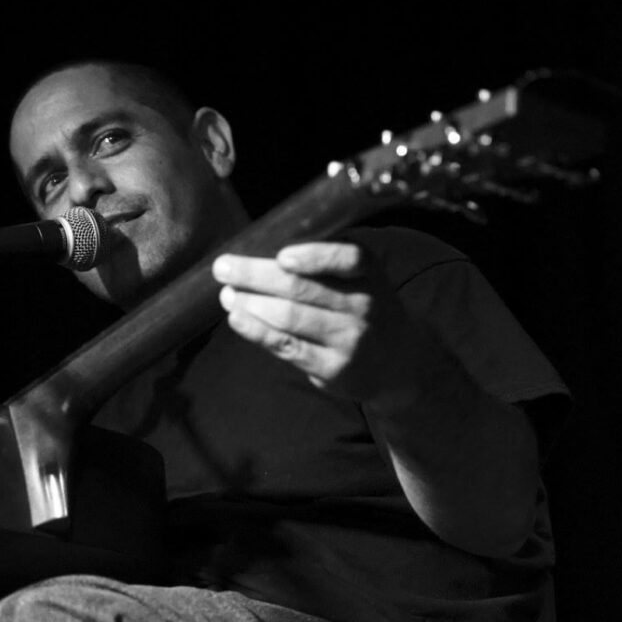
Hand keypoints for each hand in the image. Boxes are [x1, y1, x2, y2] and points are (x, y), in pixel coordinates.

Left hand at [211, 242, 426, 406]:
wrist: (398, 363)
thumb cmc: (365, 311)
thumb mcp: (362, 281)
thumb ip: (325, 267)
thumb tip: (260, 253)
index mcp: (370, 274)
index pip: (348, 259)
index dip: (314, 257)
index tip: (281, 256)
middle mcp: (363, 306)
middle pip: (303, 288)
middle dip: (256, 275)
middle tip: (223, 267)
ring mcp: (349, 339)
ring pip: (290, 316)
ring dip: (251, 303)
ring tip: (226, 294)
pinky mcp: (332, 368)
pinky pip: (287, 346)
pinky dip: (257, 330)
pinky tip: (237, 319)